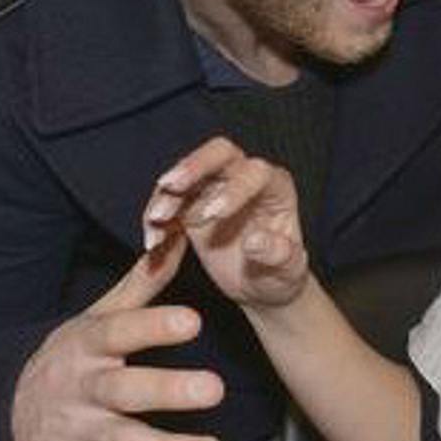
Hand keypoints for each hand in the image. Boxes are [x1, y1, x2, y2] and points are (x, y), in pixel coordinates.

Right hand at [11, 235, 224, 440]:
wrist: (3, 413)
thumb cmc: (71, 357)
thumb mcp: (95, 317)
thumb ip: (142, 283)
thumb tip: (180, 235)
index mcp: (89, 346)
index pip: (121, 332)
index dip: (154, 327)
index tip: (192, 321)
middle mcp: (85, 392)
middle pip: (126, 392)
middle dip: (167, 391)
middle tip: (213, 389)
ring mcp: (82, 436)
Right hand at [145, 137, 310, 309]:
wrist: (262, 286)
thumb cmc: (281, 274)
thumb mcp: (288, 270)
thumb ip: (276, 254)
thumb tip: (255, 241)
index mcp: (275, 187)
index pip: (254, 172)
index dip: (234, 188)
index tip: (214, 215)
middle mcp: (245, 179)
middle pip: (219, 154)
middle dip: (193, 166)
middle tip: (171, 186)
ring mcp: (216, 189)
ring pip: (187, 176)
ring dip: (167, 195)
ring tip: (156, 221)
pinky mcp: (192, 206)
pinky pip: (169, 203)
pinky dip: (156, 218)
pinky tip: (153, 241)